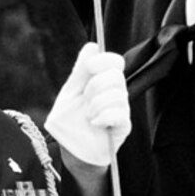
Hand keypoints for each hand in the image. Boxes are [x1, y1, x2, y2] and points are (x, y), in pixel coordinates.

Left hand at [45, 43, 129, 168]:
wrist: (71, 149)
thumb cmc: (70, 120)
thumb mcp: (71, 91)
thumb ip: (81, 70)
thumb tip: (92, 46)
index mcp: (103, 81)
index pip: (115, 61)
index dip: (103, 60)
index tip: (88, 68)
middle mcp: (116, 93)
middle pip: (116, 76)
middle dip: (95, 86)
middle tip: (85, 99)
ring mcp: (122, 109)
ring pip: (117, 94)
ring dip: (96, 104)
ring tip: (87, 115)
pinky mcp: (124, 126)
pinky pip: (120, 114)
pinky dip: (103, 117)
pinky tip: (94, 123)